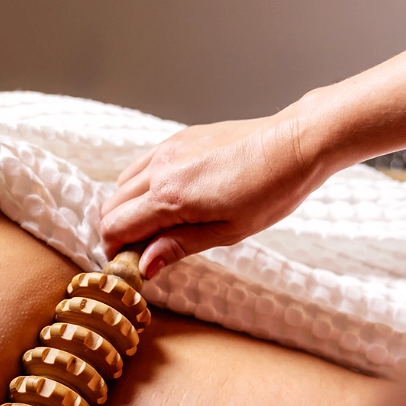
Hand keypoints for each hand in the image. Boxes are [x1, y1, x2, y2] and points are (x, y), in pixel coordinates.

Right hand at [100, 107, 327, 277]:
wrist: (295, 143)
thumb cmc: (270, 190)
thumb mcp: (227, 232)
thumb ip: (178, 246)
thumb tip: (145, 266)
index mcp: (170, 196)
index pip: (114, 227)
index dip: (116, 252)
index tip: (133, 266)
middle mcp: (160, 169)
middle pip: (109, 207)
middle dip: (119, 233)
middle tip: (146, 251)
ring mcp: (166, 150)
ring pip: (121, 186)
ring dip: (129, 210)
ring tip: (159, 227)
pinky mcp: (177, 139)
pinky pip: (140, 167)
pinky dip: (140, 188)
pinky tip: (169, 201)